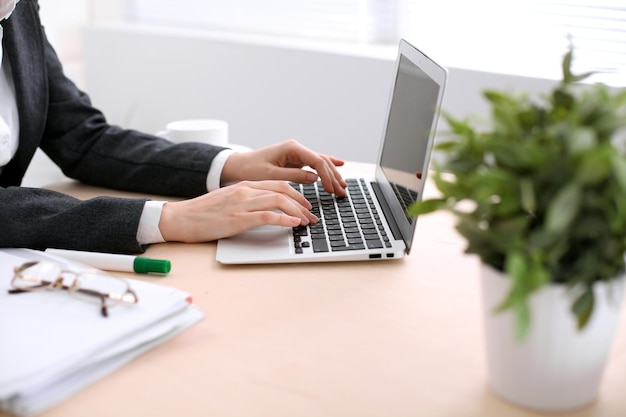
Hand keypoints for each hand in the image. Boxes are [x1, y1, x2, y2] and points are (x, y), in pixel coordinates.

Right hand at [158, 180, 317, 241]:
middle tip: (311, 215)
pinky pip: (267, 215)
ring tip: (306, 221)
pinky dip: (284, 219)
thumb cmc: (202, 213)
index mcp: (243, 186)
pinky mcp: (238, 218)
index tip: (305, 205)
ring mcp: (242, 203)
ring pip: (279, 200)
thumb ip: (246, 201)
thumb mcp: (227, 201)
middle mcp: (245, 191)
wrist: (180, 218)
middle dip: (302, 202)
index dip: (296, 194)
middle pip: (283, 189)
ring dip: (297, 211)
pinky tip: (293, 224)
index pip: (277, 183)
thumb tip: (265, 210)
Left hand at [221, 139, 347, 195]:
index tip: (332, 190)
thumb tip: (314, 178)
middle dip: (333, 176)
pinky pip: (314, 163)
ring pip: (320, 162)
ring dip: (332, 173)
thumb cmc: (250, 170)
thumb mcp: (271, 175)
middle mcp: (296, 148)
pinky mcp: (294, 160)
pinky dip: (326, 167)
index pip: (317, 161)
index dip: (327, 176)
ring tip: (343, 186)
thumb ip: (293, 176)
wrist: (237, 166)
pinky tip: (339, 165)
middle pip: (322, 161)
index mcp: (291, 148)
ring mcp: (296, 153)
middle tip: (342, 191)